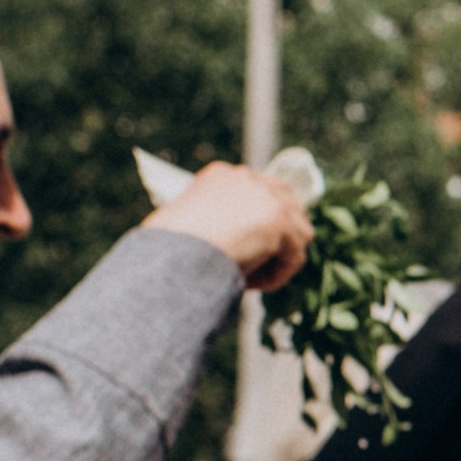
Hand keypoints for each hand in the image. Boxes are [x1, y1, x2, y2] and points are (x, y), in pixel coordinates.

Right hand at [145, 162, 313, 293]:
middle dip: (280, 235)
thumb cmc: (165, 250)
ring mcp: (267, 197)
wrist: (170, 257)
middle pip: (287, 204)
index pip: (257, 193)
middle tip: (262, 263)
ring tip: (246, 278)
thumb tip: (237, 243)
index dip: (257, 224)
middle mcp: (247, 179)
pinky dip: (276, 276)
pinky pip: (294, 256)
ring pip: (296, 233)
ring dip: (277, 259)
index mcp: (221, 176)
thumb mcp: (188, 225)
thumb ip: (217, 223)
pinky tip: (247, 284)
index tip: (241, 249)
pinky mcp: (282, 222)